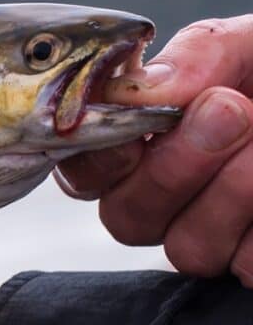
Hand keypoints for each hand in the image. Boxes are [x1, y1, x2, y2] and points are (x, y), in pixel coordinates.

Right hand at [56, 15, 252, 283]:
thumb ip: (198, 56)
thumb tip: (140, 89)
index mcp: (149, 143)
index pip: (87, 169)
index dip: (97, 155)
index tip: (135, 120)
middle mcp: (169, 201)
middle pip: (127, 218)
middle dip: (173, 168)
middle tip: (230, 111)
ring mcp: (218, 240)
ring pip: (187, 249)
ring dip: (235, 194)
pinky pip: (249, 268)